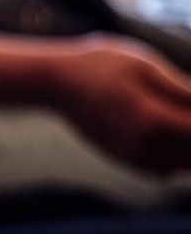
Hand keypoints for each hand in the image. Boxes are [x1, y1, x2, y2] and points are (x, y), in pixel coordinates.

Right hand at [50, 35, 190, 174]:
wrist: (55, 82)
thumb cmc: (101, 65)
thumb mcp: (146, 66)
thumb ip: (183, 90)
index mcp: (154, 119)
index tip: (190, 99)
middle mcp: (144, 146)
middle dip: (189, 129)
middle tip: (182, 108)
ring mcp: (132, 156)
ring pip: (181, 164)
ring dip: (185, 146)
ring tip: (177, 120)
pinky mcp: (124, 160)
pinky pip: (163, 168)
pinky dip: (175, 156)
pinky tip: (168, 134)